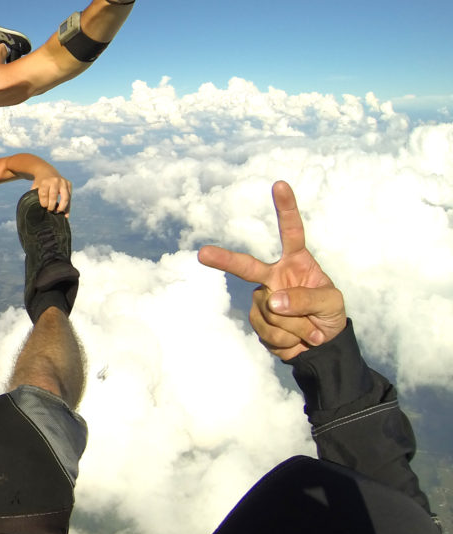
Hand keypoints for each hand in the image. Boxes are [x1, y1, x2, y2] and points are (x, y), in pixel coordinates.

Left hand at [30, 175, 71, 215]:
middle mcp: (55, 181)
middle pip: (54, 196)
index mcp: (45, 181)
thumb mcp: (35, 187)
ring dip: (62, 207)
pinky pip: (69, 197)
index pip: (44, 194)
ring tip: (58, 213)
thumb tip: (38, 210)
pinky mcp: (69, 184)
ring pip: (65, 197)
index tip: (44, 207)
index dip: (44, 203)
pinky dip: (68, 207)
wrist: (47, 171)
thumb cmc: (40, 183)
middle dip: (51, 206)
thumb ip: (36, 196)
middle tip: (50, 211)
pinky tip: (66, 215)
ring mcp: (63, 182)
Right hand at [198, 181, 345, 361]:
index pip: (291, 232)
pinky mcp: (257, 320)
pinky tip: (296, 339)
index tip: (279, 184)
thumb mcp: (331, 304)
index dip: (286, 208)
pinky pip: (268, 330)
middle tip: (203, 254)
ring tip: (309, 330)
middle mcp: (274, 276)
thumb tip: (273, 300)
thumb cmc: (329, 316)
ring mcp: (263, 299)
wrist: (320, 349)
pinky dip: (286, 339)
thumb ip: (307, 299)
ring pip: (269, 310)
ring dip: (294, 326)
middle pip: (247, 266)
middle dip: (224, 260)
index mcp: (296, 262)